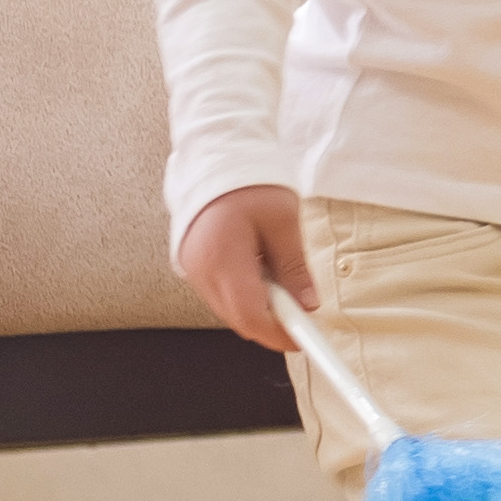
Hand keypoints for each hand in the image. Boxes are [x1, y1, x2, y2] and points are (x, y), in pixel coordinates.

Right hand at [180, 184, 311, 350]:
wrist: (214, 160)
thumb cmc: (250, 183)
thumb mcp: (283, 221)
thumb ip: (295, 266)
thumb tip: (309, 303)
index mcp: (223, 258)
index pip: (251, 316)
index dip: (279, 334)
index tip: (304, 339)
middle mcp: (201, 270)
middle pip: (240, 319)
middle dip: (273, 324)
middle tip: (303, 313)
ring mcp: (192, 270)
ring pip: (230, 310)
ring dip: (259, 308)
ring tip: (283, 282)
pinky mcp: (192, 267)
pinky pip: (221, 295)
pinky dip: (245, 295)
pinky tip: (262, 274)